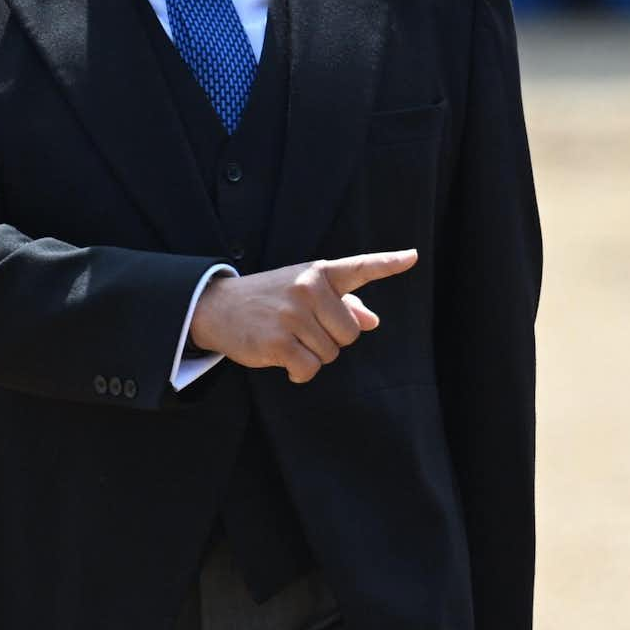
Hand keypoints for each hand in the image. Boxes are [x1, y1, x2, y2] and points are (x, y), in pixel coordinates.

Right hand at [187, 250, 417, 382]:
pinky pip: (309, 369)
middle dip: (332, 339)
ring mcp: (292, 314)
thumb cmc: (271, 299)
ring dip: (312, 355)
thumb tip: (373, 322)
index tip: (413, 257)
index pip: (359, 268)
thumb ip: (343, 305)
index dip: (388, 263)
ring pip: (330, 354)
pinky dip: (300, 372)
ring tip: (287, 338)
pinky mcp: (277, 341)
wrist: (217, 307)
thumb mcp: (305, 291)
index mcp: (319, 273)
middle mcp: (308, 288)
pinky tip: (283, 359)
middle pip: (350, 334)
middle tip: (303, 329)